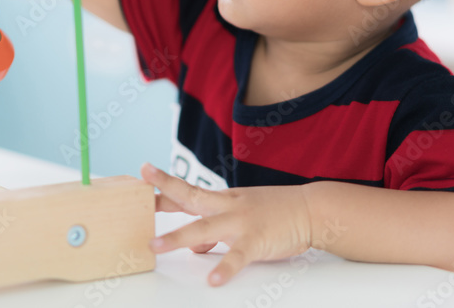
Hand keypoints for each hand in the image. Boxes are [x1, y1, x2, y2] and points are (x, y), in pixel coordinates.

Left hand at [140, 163, 312, 285]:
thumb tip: (194, 247)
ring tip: (156, 246)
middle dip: (164, 197)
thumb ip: (215, 229)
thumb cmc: (277, 212)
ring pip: (204, 228)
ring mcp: (241, 222)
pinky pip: (237, 256)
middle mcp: (229, 206)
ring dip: (177, 237)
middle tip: (141, 199)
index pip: (189, 191)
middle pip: (190, 198)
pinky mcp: (257, 241)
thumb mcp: (242, 215)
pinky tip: (213, 280)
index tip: (143, 175)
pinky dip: (225, 268)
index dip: (165, 184)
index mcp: (225, 199)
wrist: (313, 209)